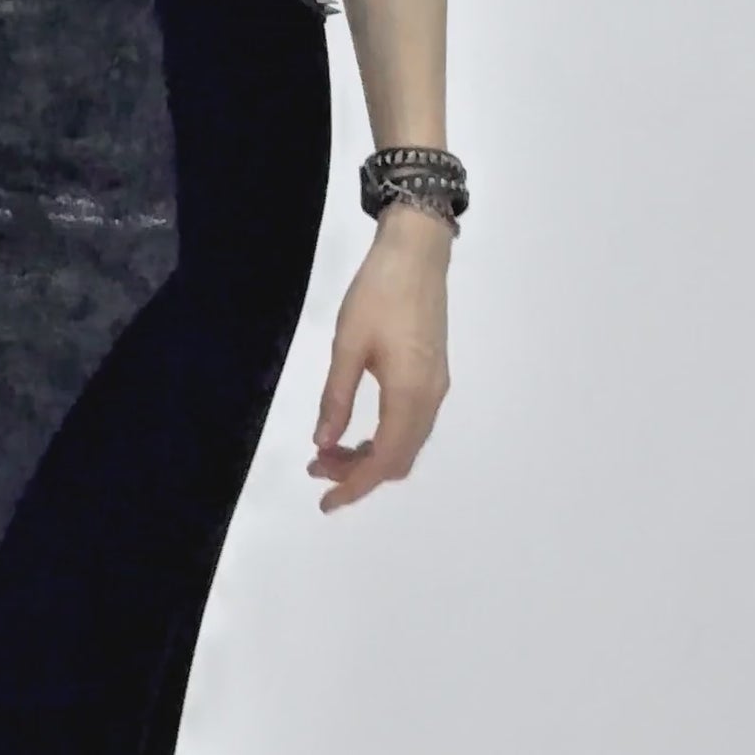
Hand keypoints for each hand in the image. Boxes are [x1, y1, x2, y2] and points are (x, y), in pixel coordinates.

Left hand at [308, 202, 451, 509]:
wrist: (417, 253)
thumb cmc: (378, 293)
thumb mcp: (347, 345)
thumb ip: (336, 398)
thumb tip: (324, 443)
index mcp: (409, 393)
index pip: (384, 459)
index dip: (354, 486)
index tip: (325, 502)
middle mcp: (430, 397)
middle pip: (400, 458)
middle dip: (359, 474)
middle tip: (317, 468)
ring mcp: (436, 386)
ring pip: (407, 443)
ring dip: (371, 456)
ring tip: (330, 451)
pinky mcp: (434, 374)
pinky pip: (412, 424)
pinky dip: (384, 438)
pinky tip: (357, 430)